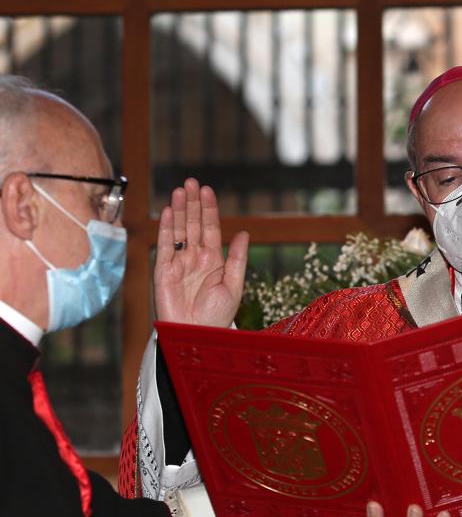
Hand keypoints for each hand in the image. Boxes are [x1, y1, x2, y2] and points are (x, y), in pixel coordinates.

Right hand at [154, 178, 248, 326]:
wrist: (196, 335)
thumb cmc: (217, 315)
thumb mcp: (234, 284)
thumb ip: (237, 258)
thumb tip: (244, 232)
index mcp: (214, 260)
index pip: (210, 228)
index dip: (209, 209)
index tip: (207, 189)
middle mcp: (195, 258)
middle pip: (193, 224)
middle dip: (192, 203)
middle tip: (191, 182)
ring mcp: (178, 263)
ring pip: (178, 230)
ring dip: (179, 210)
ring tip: (180, 190)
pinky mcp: (163, 271)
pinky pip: (164, 246)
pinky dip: (166, 229)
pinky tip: (168, 212)